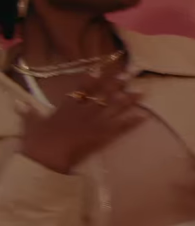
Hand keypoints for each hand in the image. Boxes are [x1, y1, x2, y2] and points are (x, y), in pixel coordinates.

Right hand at [19, 74, 142, 172]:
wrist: (45, 156)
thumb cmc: (37, 142)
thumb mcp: (31, 125)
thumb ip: (28, 113)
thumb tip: (19, 103)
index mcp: (66, 108)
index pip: (80, 90)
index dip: (91, 79)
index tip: (101, 69)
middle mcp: (82, 112)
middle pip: (102, 95)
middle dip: (116, 84)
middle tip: (129, 74)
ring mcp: (93, 123)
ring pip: (114, 108)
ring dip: (128, 100)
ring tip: (142, 92)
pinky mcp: (101, 136)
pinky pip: (120, 128)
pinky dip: (132, 122)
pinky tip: (143, 116)